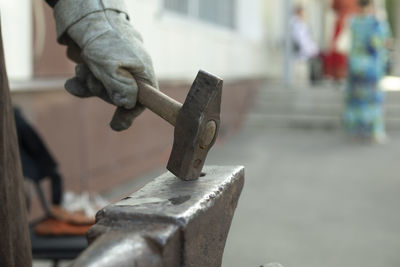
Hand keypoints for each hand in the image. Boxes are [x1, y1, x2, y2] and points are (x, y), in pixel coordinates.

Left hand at [54, 1, 156, 129]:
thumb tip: (127, 105)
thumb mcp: (112, 68)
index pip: (143, 101)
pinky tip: (73, 83)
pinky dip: (82, 83)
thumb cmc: (103, 40)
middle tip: (92, 80)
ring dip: (90, 83)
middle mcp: (132, 71)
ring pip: (103, 89)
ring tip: (82, 71)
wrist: (87, 15)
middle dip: (102, 92)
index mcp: (142, 72)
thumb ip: (121, 89)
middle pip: (119, 96)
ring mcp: (117, 68)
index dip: (130, 113)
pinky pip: (93, 81)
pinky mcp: (102, 64)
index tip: (116, 125)